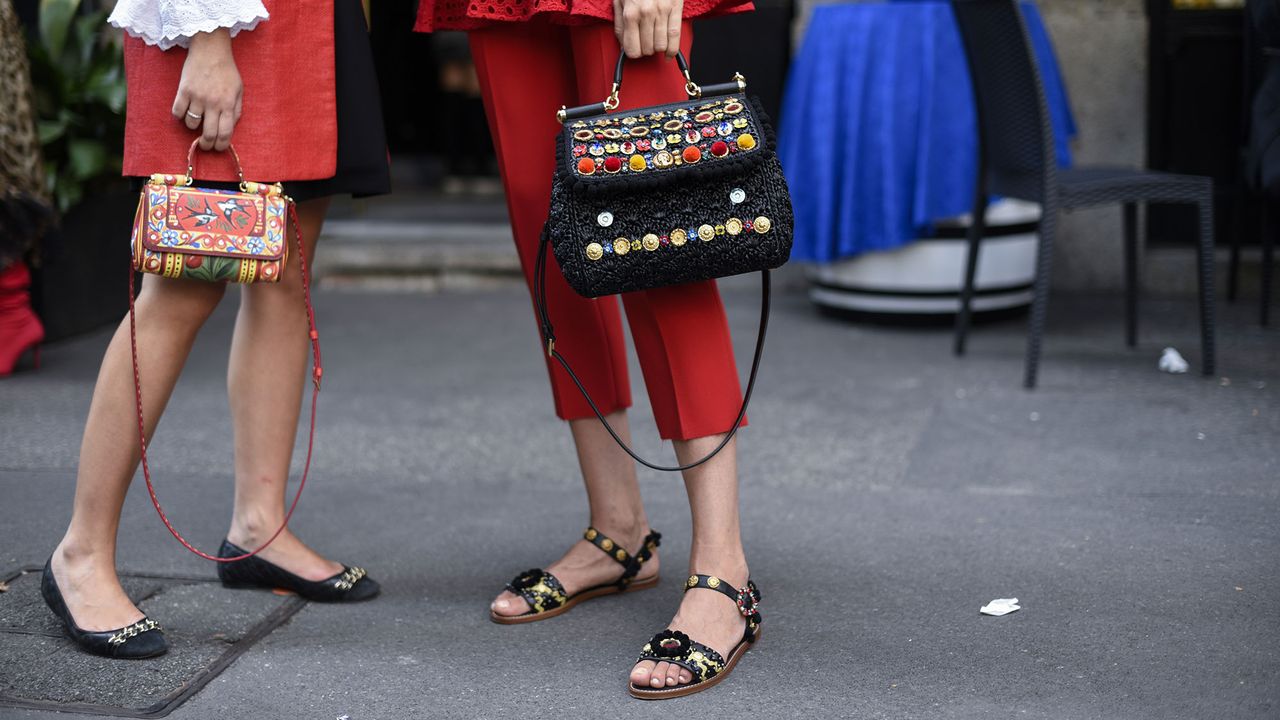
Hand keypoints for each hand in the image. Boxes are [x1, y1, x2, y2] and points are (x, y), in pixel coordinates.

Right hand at [171, 29, 242, 151]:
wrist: (210, 50)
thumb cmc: (227, 70)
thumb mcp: (239, 90)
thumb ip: (237, 110)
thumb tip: (230, 127)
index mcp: (228, 104)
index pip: (225, 133)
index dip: (221, 145)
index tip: (218, 148)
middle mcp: (213, 103)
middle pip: (208, 134)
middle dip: (207, 144)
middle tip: (205, 144)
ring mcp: (197, 97)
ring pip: (191, 125)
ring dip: (193, 127)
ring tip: (196, 120)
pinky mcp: (183, 90)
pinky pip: (177, 112)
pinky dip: (180, 115)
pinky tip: (184, 111)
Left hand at [613, 0, 683, 58]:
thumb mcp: (619, 1)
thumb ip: (619, 25)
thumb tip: (623, 46)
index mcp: (630, 13)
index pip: (632, 49)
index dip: (633, 53)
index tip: (635, 50)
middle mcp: (646, 14)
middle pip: (647, 49)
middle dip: (646, 50)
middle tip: (645, 42)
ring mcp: (662, 12)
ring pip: (661, 46)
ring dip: (658, 48)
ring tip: (655, 42)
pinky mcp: (675, 8)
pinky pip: (675, 36)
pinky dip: (672, 50)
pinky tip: (668, 53)